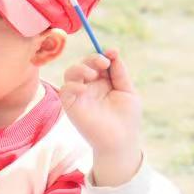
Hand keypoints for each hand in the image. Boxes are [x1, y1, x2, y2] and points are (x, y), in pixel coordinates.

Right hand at [59, 49, 142, 186]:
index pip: (98, 62)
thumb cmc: (127, 119)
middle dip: (92, 58)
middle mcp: (90, 86)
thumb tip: (113, 52)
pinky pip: (65, 90)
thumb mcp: (128, 91)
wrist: (121, 141)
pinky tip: (85, 88)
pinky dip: (73, 85)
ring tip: (93, 74)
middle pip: (84, 63)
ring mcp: (80, 95)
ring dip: (81, 68)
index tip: (112, 53)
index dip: (103, 54)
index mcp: (104, 82)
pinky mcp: (71, 106)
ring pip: (70, 72)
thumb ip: (120, 72)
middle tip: (103, 62)